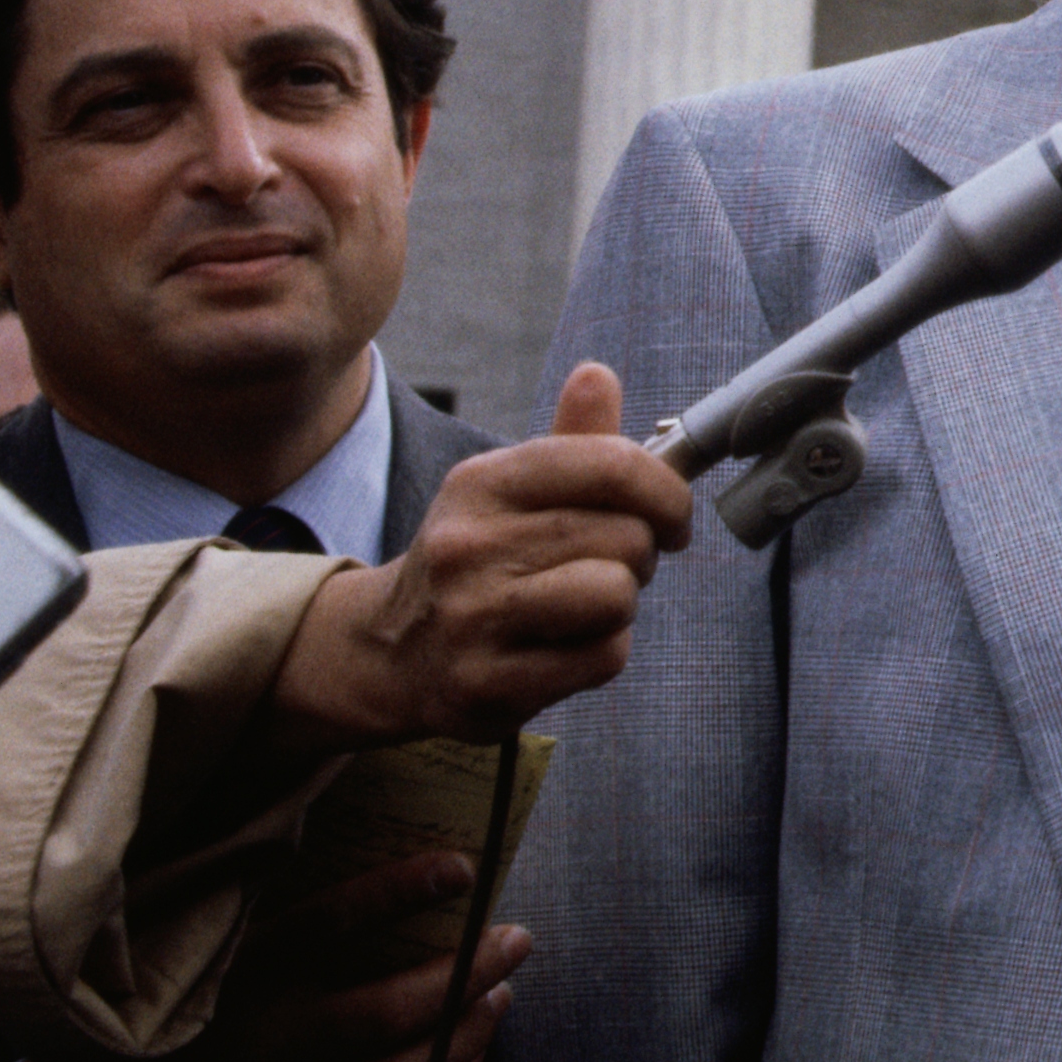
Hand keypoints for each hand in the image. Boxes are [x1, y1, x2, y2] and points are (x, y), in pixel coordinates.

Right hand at [8, 850, 524, 1061]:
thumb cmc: (189, 982)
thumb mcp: (220, 925)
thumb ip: (271, 877)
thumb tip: (352, 789)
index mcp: (244, 971)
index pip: (327, 925)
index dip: (398, 892)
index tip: (464, 864)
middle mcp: (264, 1039)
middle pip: (380, 1014)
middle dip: (461, 976)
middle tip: (518, 935)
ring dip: (464, 1035)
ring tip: (502, 993)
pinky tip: (471, 1052)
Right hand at [270, 365, 692, 751]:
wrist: (389, 651)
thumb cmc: (476, 560)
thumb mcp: (508, 490)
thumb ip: (570, 439)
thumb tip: (598, 375)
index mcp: (481, 483)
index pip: (610, 464)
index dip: (667, 491)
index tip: (672, 515)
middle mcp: (468, 546)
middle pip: (625, 535)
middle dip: (639, 553)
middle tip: (611, 564)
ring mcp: (473, 619)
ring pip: (616, 594)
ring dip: (621, 604)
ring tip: (586, 604)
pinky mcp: (487, 685)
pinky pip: (603, 657)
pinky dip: (602, 652)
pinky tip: (562, 646)